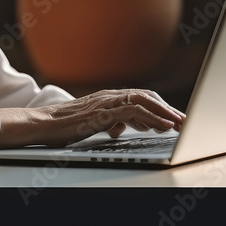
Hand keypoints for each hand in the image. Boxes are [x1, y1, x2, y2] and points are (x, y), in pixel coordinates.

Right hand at [0, 89, 185, 148]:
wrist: (41, 124)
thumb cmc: (62, 125)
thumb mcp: (92, 123)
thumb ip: (109, 122)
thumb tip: (121, 129)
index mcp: (109, 98)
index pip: (141, 97)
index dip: (160, 106)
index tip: (174, 117)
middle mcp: (110, 96)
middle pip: (147, 97)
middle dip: (168, 108)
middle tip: (184, 120)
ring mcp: (107, 102)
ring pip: (144, 101)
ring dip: (165, 112)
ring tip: (179, 123)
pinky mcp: (103, 112)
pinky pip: (134, 112)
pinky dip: (152, 118)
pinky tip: (162, 126)